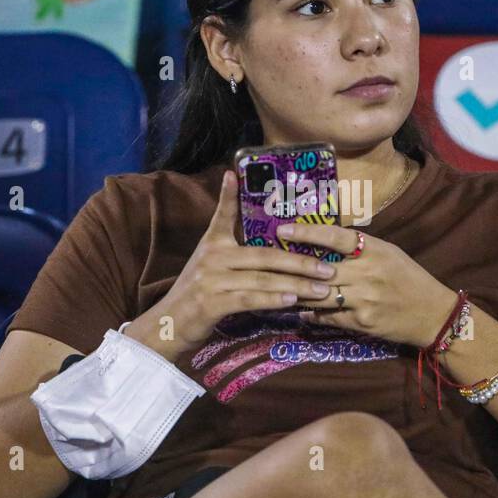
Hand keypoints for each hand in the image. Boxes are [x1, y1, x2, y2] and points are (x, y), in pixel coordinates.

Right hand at [152, 170, 339, 351]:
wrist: (169, 325)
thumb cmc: (197, 294)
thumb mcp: (211, 265)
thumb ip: (233, 251)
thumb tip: (261, 241)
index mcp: (213, 244)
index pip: (223, 214)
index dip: (228, 194)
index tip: (234, 173)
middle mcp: (212, 257)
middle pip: (264, 255)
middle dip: (300, 261)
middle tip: (329, 267)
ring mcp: (211, 280)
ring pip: (262, 279)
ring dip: (296, 285)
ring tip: (322, 289)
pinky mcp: (212, 303)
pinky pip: (249, 299)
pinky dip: (273, 300)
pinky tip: (293, 300)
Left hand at [277, 220, 457, 348]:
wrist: (432, 314)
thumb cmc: (409, 278)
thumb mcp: (388, 253)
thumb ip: (359, 247)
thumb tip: (324, 240)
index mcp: (375, 251)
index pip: (335, 237)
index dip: (307, 233)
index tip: (282, 230)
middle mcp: (367, 274)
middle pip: (320, 269)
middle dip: (291, 266)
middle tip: (265, 260)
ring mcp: (363, 300)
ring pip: (319, 295)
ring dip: (295, 292)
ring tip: (273, 286)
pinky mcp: (361, 323)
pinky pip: (328, 317)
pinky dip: (312, 313)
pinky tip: (298, 309)